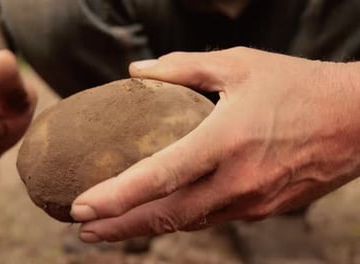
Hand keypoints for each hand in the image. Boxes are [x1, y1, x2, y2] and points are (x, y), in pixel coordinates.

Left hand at [70, 47, 359, 241]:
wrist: (358, 120)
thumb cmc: (298, 86)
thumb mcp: (239, 64)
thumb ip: (182, 67)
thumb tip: (135, 70)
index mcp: (226, 141)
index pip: (159, 177)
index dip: (116, 197)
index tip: (81, 207)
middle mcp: (237, 181)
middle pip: (166, 216)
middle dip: (119, 227)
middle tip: (83, 230)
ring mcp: (251, 202)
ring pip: (187, 223)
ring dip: (146, 228)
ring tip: (111, 227)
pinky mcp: (262, 210)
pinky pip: (211, 218)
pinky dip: (179, 220)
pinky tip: (160, 214)